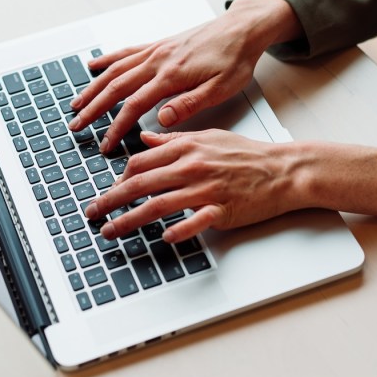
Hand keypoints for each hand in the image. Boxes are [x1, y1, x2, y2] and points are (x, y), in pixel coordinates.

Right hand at [69, 0, 301, 153]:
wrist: (242, 28)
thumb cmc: (236, 58)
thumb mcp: (221, 89)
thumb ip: (190, 104)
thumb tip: (163, 118)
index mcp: (172, 75)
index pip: (135, 105)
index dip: (117, 127)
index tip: (106, 143)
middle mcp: (158, 60)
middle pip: (115, 87)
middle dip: (93, 109)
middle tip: (77, 126)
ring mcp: (156, 50)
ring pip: (115, 70)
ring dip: (93, 87)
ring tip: (76, 103)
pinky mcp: (160, 44)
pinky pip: (126, 52)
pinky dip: (107, 60)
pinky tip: (93, 65)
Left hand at [84, 129, 305, 242]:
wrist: (283, 169)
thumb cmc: (247, 154)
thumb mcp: (208, 138)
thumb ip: (174, 141)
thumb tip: (145, 139)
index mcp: (187, 149)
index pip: (141, 162)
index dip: (119, 178)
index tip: (110, 190)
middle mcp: (192, 168)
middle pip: (141, 184)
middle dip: (111, 200)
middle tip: (93, 212)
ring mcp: (206, 190)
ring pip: (158, 205)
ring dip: (130, 220)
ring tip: (111, 230)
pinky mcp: (223, 210)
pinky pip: (195, 222)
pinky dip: (179, 230)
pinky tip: (164, 238)